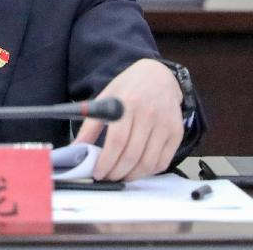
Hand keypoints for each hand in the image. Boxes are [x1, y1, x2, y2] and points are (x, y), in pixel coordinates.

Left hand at [73, 59, 183, 180]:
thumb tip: (76, 148)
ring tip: (121, 176)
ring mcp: (165, 124)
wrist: (158, 76)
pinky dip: (149, 171)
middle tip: (108, 177)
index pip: (117, 141)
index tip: (98, 173)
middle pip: (132, 154)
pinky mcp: (176, 132)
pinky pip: (163, 161)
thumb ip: (90, 125)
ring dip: (133, 176)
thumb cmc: (128, 88)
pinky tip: (138, 169)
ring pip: (148, 162)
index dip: (106, 161)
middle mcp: (148, 114)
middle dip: (117, 172)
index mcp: (127, 104)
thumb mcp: (105, 98)